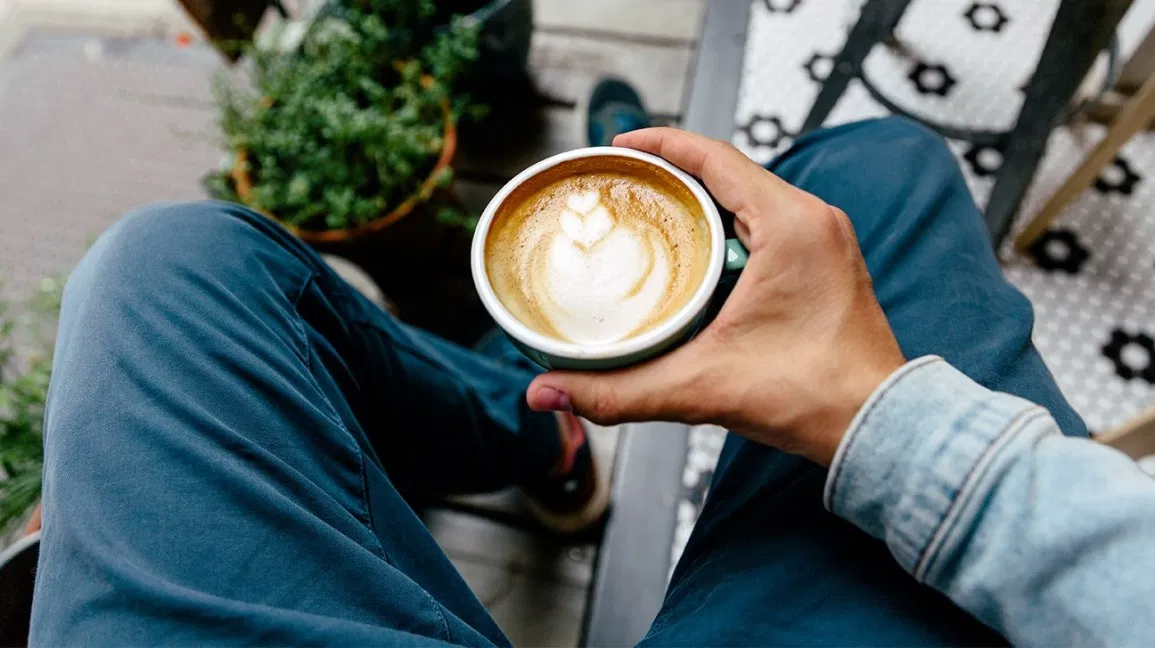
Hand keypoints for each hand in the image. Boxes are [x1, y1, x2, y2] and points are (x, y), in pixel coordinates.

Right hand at [526, 128, 904, 465]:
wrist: (878, 427)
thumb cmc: (814, 398)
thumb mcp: (701, 388)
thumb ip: (618, 391)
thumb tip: (548, 392)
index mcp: (789, 225)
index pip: (715, 157)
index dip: (660, 144)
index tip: (618, 146)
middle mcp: (812, 220)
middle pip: (728, 172)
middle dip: (671, 172)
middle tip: (620, 185)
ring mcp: (823, 239)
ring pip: (748, 197)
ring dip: (699, 199)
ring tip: (647, 212)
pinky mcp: (824, 263)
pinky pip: (767, 222)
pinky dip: (726, 224)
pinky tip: (693, 251)